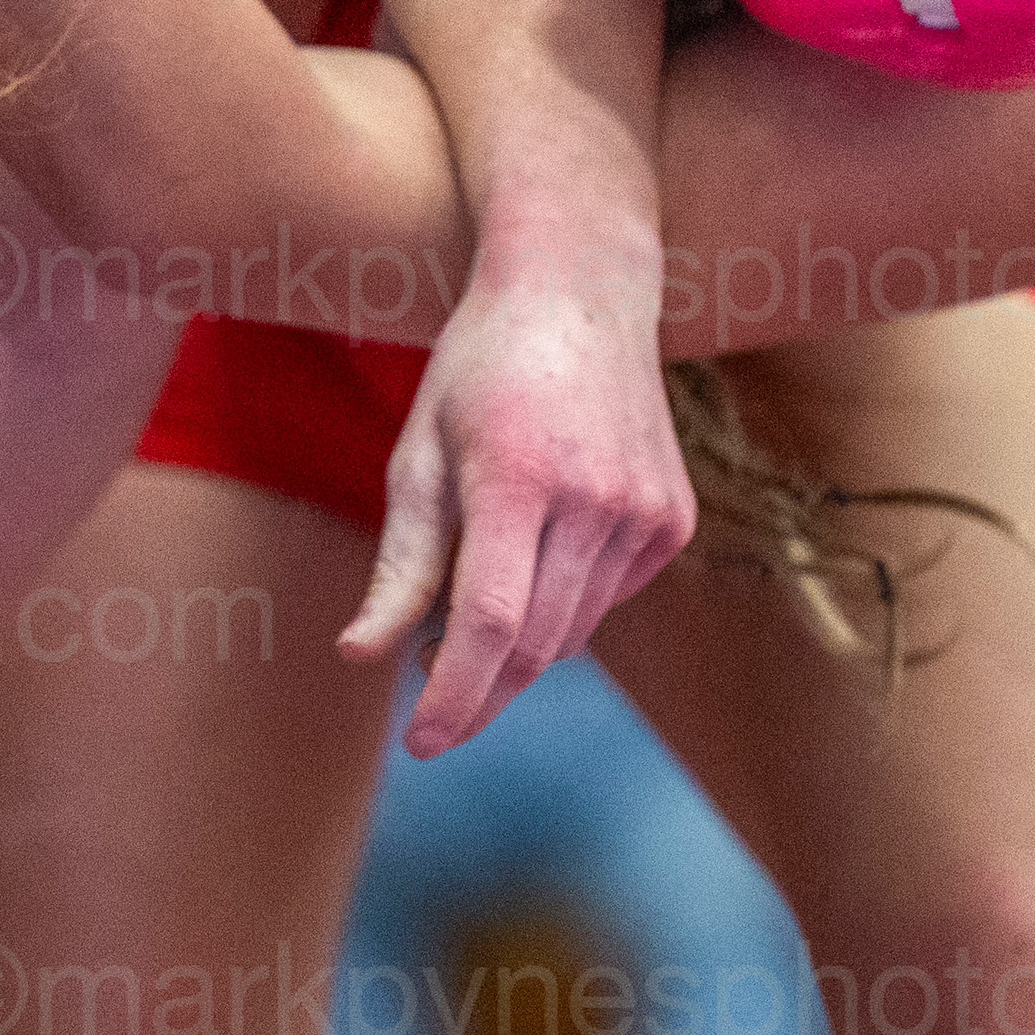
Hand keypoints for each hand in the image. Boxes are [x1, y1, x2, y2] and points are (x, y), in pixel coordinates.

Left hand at [340, 277, 691, 755]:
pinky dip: (559, 607)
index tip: (421, 743)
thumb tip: (362, 655)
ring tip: (465, 622)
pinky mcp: (671, 521)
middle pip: (535, 642)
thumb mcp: (417, 454)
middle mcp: (597, 501)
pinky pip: (604, 599)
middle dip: (479, 691)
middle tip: (431, 712)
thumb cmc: (477, 368)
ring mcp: (646, 513)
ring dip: (517, 651)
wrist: (580, 292)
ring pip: (572, 630)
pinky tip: (531, 564)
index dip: (455, 695)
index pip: (490, 623)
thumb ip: (399, 564)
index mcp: (521, 477)